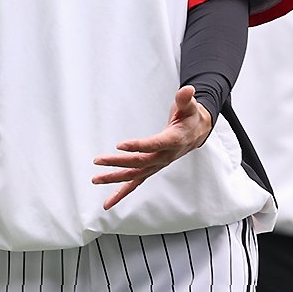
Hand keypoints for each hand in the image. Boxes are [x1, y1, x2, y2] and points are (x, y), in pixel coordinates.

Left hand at [93, 85, 211, 209]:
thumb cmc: (190, 118)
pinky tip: (108, 202)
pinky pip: (136, 183)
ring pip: (134, 175)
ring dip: (115, 179)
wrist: (196, 133)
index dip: (137, 145)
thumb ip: (185, 99)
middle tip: (99, 160)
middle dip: (118, 162)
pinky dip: (122, 193)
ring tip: (95, 179)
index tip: (119, 145)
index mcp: (173, 141)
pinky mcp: (152, 169)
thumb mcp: (189, 106)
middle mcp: (165, 156)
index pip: (153, 145)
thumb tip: (187, 90)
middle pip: (140, 162)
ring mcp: (157, 165)